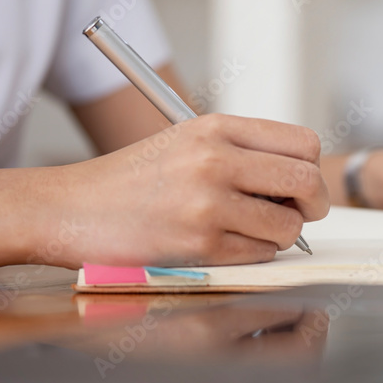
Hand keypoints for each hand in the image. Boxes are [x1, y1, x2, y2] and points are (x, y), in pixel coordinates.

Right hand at [37, 114, 328, 267]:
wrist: (70, 208)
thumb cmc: (133, 179)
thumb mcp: (187, 141)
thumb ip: (245, 151)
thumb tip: (303, 179)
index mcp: (216, 128)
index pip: (302, 143)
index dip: (310, 168)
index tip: (302, 184)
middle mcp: (215, 160)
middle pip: (306, 181)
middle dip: (311, 204)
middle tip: (299, 213)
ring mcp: (208, 204)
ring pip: (289, 226)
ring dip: (280, 234)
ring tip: (248, 229)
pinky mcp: (200, 245)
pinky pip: (260, 255)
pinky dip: (253, 254)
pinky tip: (223, 243)